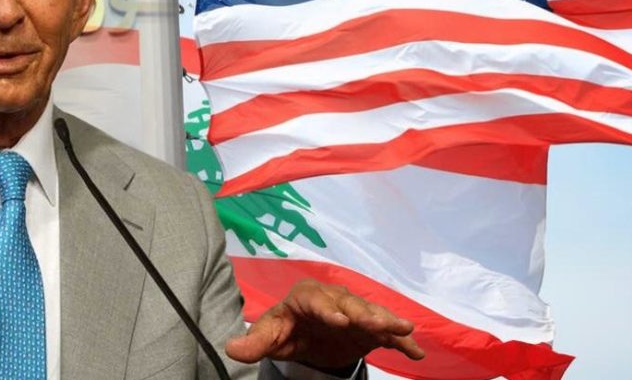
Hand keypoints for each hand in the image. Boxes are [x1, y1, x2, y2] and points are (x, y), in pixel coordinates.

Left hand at [225, 278, 423, 369]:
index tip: (338, 321)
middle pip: (350, 304)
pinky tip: (416, 352)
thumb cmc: (286, 329)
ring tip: (404, 328)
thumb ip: (255, 342)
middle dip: (363, 313)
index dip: (327, 309)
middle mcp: (334, 299)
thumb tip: (232, 349)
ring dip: (388, 320)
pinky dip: (401, 340)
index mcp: (306, 296)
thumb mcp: (269, 336)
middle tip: (375, 324)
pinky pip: (387, 333)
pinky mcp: (369, 328)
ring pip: (372, 313)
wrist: (306, 333)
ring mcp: (355, 312)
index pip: (316, 300)